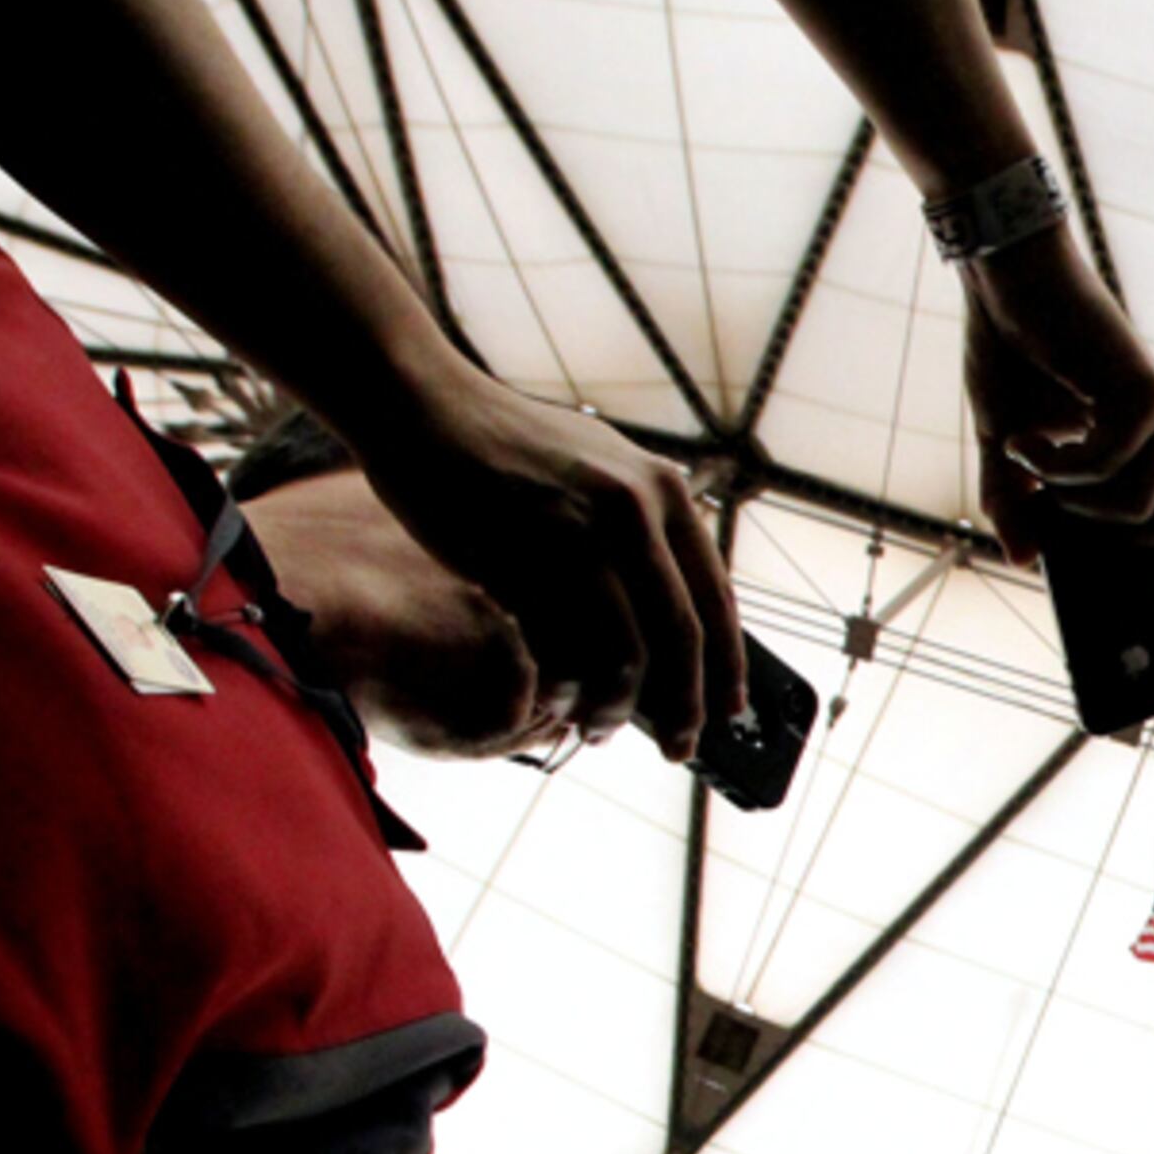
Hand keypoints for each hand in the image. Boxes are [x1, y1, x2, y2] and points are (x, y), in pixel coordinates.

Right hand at [348, 367, 742, 763]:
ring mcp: (579, 536)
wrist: (424, 406)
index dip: (728, 667)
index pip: (716, 599)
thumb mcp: (603, 471)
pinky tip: (558, 704)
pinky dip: (565, 689)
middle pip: (680, 638)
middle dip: (685, 707)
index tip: (730, 711)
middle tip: (680, 748)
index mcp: (665, 491)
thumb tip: (673, 631)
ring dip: (614, 709)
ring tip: (599, 730)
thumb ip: (644, 535)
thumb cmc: (510, 450)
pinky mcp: (522, 560)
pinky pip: (561, 651)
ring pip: (623, 656)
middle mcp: (635, 511)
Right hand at [963, 240, 1153, 592]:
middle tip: (1056, 515)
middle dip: (1121, 544)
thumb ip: (1014, 501)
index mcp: (1150, 442)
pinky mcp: (1144, 391)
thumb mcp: (1005, 444)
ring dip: (1071, 498)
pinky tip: (1025, 439)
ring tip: (1027, 457)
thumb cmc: (1009, 349)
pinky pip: (1109, 466)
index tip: (1149, 594)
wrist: (1007, 275)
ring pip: (1139, 507)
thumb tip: (1021, 560)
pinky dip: (1057, 466)